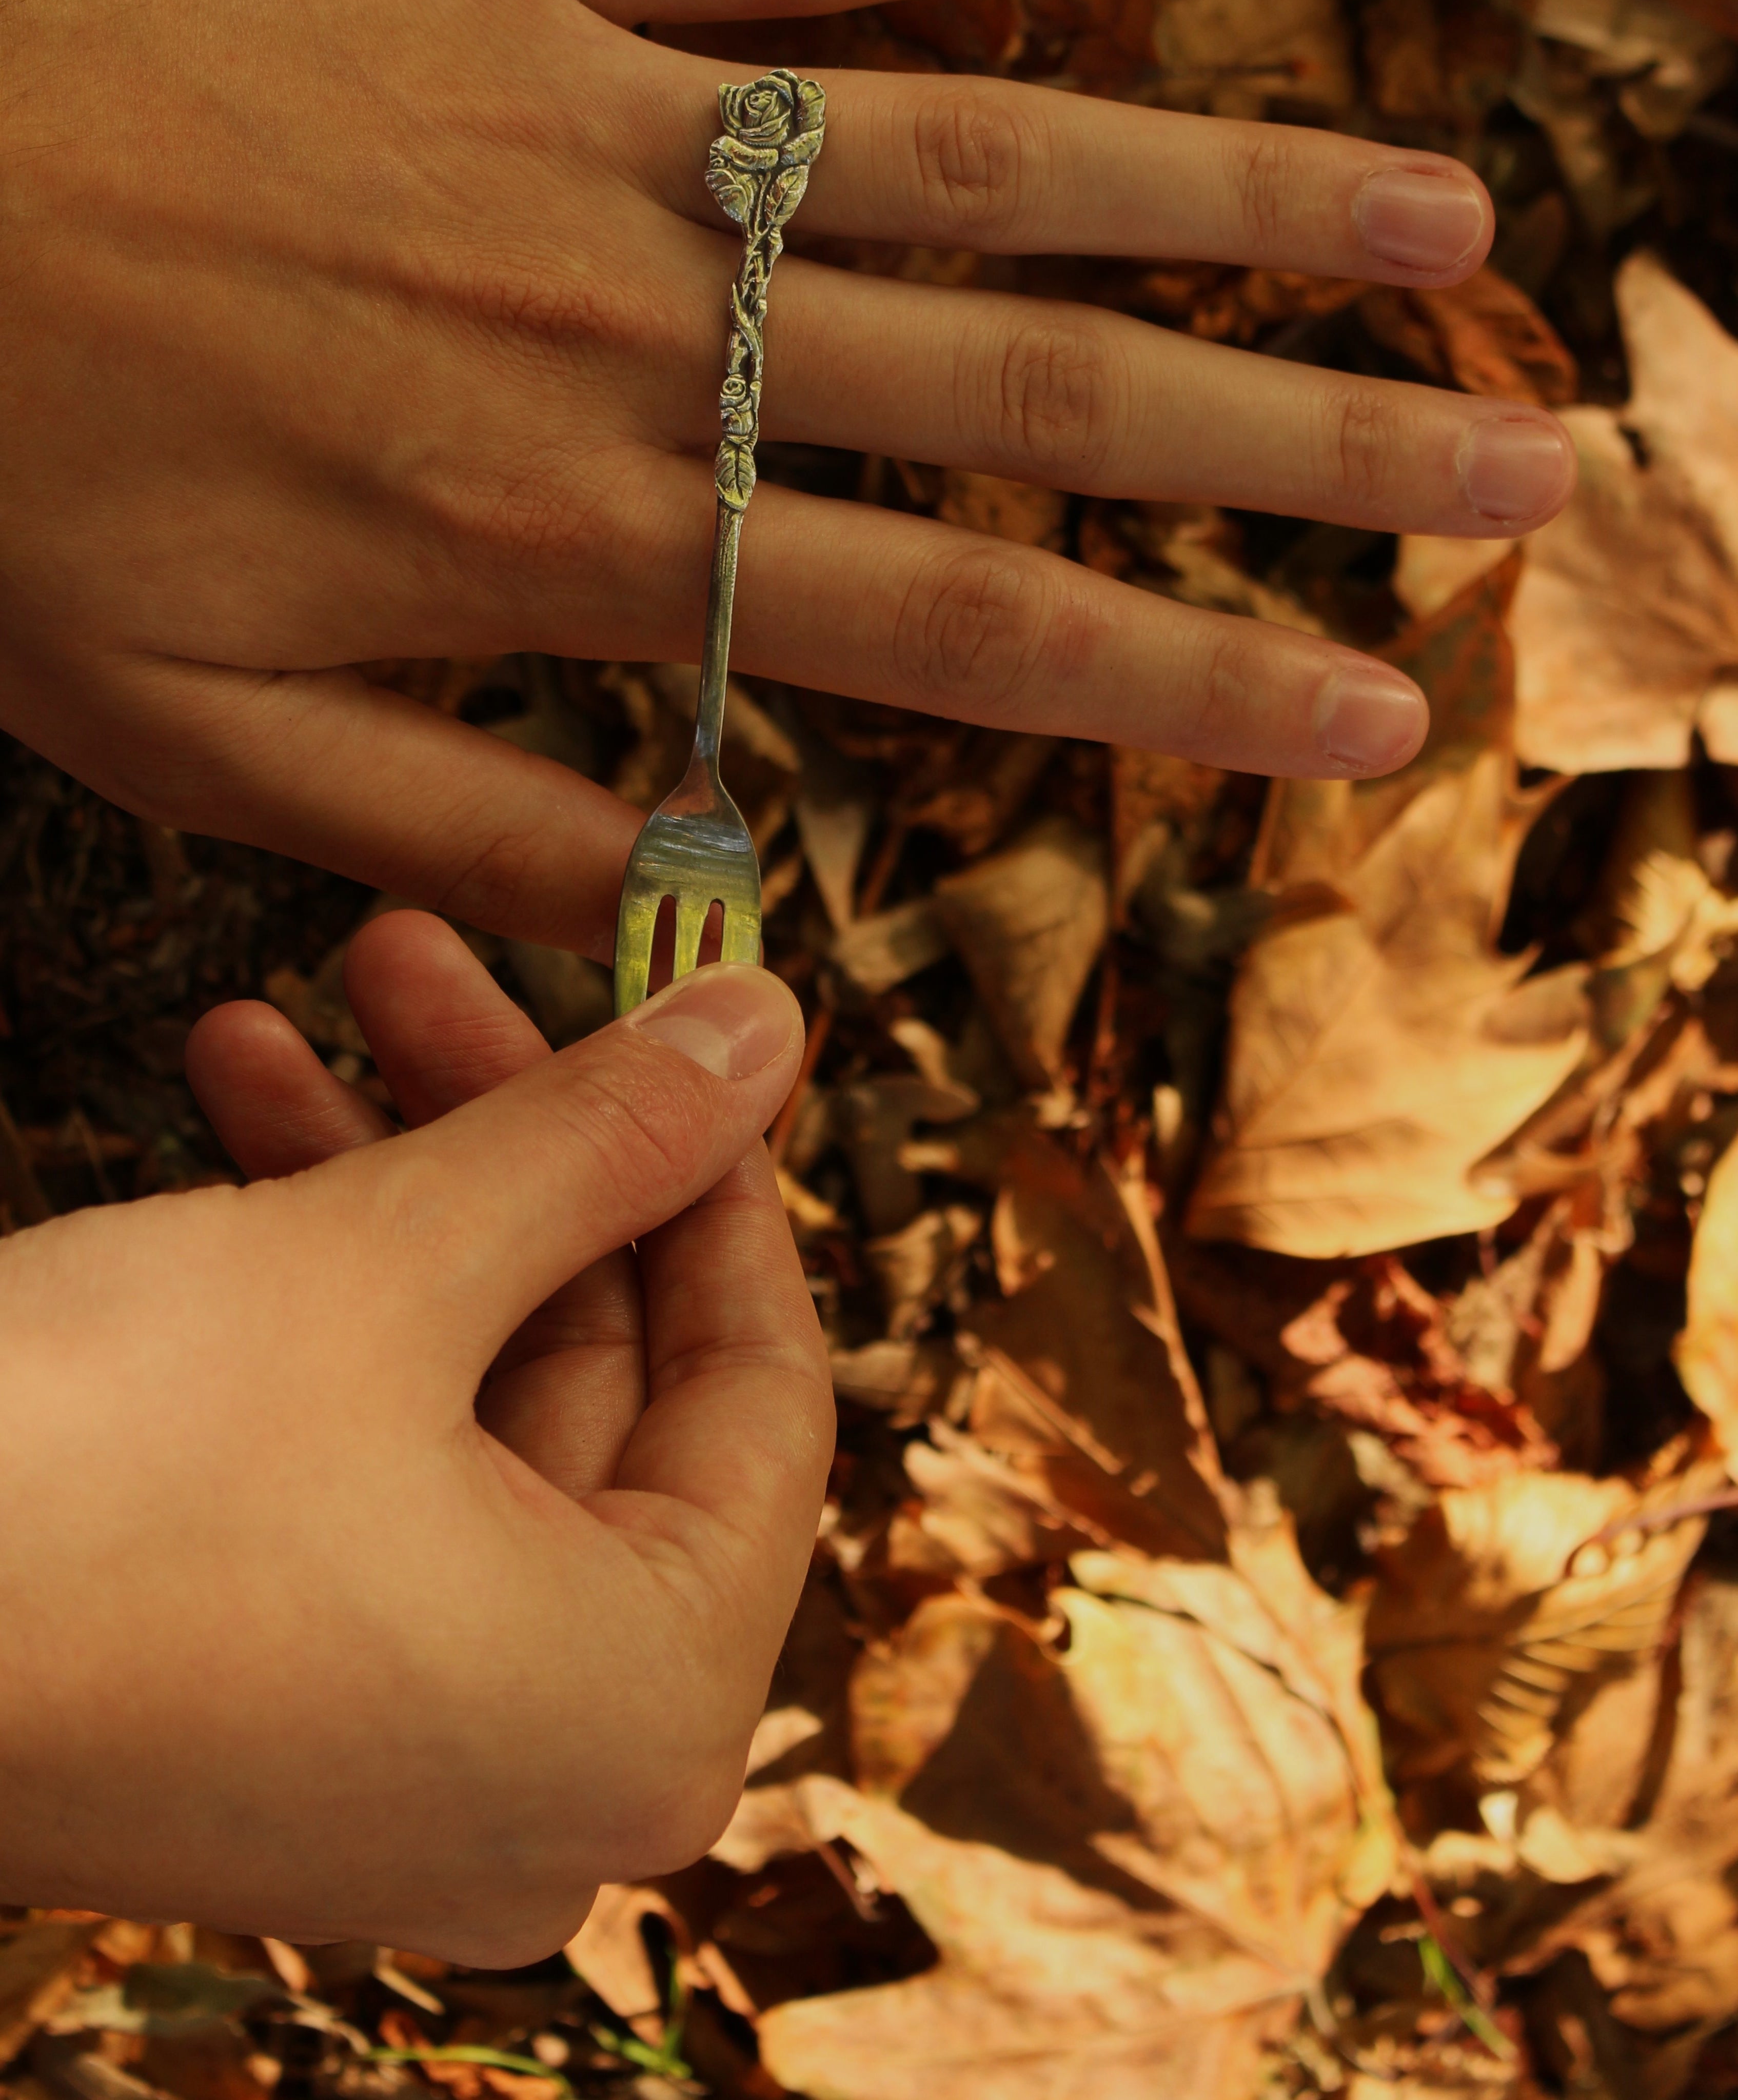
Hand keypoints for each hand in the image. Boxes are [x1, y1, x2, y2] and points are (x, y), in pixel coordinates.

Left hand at [0, 0, 1572, 953]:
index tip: (1373, 716)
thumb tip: (683, 886)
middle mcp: (634, 327)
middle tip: (1519, 468)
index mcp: (567, 534)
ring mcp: (591, 116)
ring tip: (1441, 221)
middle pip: (1035, 388)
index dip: (1187, 681)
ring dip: (1226, 185)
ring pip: (972, 148)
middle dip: (1303, 442)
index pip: (956, 629)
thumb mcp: (189, 738)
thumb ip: (452, 818)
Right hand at [0, 917, 829, 1960]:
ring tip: (269, 1009)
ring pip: (457, 1406)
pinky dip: (313, 1305)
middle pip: (595, 1377)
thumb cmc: (82, 1481)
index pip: (761, 1385)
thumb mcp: (386, 1258)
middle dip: (499, 1142)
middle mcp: (547, 1772)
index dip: (706, 1168)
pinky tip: (221, 1116)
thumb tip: (767, 1026)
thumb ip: (607, 1136)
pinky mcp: (266, 1714)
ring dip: (379, 1189)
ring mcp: (398, 1760)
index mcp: (643, 1706)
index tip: (657, 1011)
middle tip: (413, 962)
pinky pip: (358, 1474)